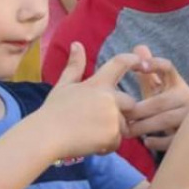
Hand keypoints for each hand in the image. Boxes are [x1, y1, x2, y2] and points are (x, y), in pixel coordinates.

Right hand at [40, 42, 140, 158]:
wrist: (46, 136)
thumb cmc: (53, 110)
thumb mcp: (63, 85)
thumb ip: (75, 66)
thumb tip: (77, 44)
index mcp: (99, 83)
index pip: (121, 64)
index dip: (134, 60)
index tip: (143, 63)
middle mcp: (110, 98)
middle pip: (130, 102)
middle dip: (120, 112)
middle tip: (98, 120)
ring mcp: (113, 117)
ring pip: (124, 125)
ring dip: (112, 130)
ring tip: (90, 133)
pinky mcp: (113, 135)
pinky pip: (118, 141)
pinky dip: (107, 144)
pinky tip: (90, 143)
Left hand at [126, 45, 188, 151]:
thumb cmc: (165, 107)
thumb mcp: (156, 90)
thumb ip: (146, 73)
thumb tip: (138, 48)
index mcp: (177, 83)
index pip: (167, 67)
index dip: (154, 64)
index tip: (137, 67)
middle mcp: (188, 97)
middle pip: (161, 100)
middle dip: (139, 109)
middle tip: (121, 116)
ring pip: (166, 119)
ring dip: (144, 126)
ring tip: (128, 131)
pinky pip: (173, 138)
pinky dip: (158, 141)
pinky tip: (147, 142)